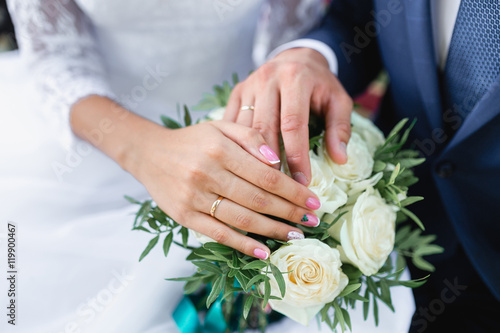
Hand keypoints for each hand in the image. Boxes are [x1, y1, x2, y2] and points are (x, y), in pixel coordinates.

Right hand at [130, 120, 321, 258]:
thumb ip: (251, 137)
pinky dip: (243, 245)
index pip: (267, 176)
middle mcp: (207, 174)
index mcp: (220, 149)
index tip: (314, 201)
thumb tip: (277, 161)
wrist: (149, 154)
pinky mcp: (184, 217)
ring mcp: (194, 198)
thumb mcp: (221, 126)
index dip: (294, 191)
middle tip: (312, 220)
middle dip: (290, 212)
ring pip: (242, 219)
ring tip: (295, 235)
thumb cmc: (192, 140)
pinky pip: (219, 234)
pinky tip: (263, 251)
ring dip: (273, 230)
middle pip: (258, 199)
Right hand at [224, 47, 352, 185]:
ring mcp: (249, 85)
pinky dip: (236, 146)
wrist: (296, 58)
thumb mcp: (338, 101)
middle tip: (278, 191)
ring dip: (251, 157)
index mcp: (296, 78)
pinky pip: (231, 123)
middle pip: (264, 127)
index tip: (302, 183)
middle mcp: (268, 79)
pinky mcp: (236, 92)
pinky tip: (242, 168)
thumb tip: (339, 159)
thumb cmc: (320, 85)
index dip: (297, 155)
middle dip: (270, 162)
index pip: (293, 124)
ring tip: (259, 185)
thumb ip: (340, 127)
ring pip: (244, 128)